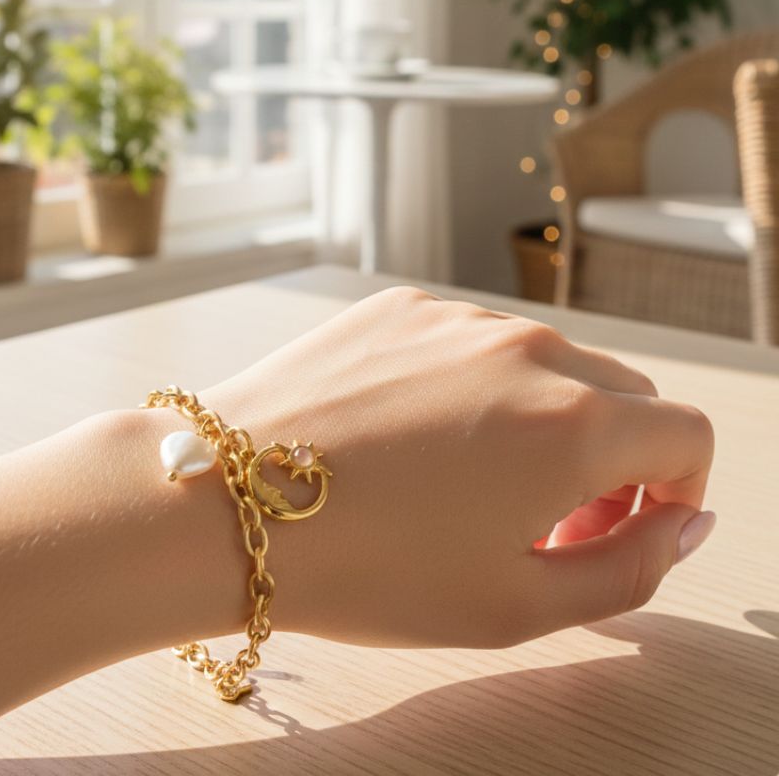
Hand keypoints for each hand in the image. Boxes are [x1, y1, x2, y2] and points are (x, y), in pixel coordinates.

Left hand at [201, 286, 714, 648]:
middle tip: (547, 521)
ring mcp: (456, 317)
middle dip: (610, 460)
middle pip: (619, 394)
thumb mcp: (517, 605)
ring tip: (469, 482)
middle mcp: (526, 347)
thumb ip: (631, 568)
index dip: (674, 491)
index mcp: (574, 421)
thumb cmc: (367, 568)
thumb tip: (683, 521)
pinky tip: (410, 437)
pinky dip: (471, 385)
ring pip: (543, 363)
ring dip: (538, 419)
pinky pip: (469, 341)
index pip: (684, 435)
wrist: (226, 504)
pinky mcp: (398, 306)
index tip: (626, 525)